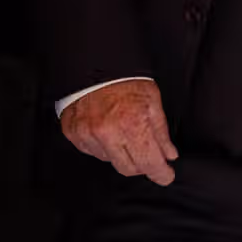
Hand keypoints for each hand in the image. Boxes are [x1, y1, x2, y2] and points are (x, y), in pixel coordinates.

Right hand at [60, 78, 177, 184]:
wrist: (94, 65)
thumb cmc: (125, 79)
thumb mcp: (152, 101)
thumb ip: (161, 132)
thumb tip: (168, 155)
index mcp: (132, 123)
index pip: (149, 163)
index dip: (160, 173)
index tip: (166, 176)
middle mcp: (107, 132)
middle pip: (129, 168)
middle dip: (142, 163)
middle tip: (147, 151)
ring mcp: (87, 134)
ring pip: (109, 161)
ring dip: (120, 152)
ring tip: (122, 129)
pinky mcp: (73, 134)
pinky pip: (91, 151)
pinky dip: (102, 145)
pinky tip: (106, 128)